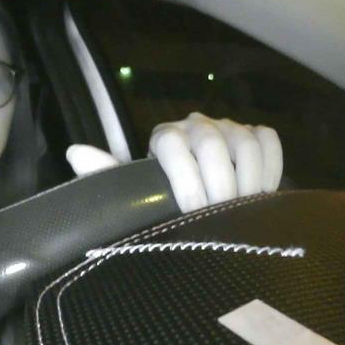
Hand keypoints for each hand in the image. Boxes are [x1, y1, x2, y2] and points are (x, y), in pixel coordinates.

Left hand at [66, 112, 282, 212]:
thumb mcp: (134, 195)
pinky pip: (269, 141)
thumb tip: (74, 152)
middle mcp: (198, 126)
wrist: (198, 204)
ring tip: (242, 212)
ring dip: (248, 180)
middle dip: (219, 185)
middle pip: (214, 142)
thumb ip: (108, 177)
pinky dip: (270, 166)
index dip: (184, 179)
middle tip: (219, 217)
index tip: (191, 213)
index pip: (173, 144)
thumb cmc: (160, 201)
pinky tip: (262, 194)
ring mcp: (230, 128)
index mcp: (166, 137)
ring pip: (246, 141)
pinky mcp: (257, 135)